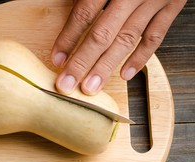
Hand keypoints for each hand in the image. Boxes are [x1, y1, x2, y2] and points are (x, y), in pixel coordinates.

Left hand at [51, 0, 186, 94]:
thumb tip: (67, 11)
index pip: (84, 14)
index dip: (68, 38)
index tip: (57, 60)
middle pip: (103, 34)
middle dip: (82, 62)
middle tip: (68, 84)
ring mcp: (154, 0)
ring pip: (126, 39)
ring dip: (106, 66)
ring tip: (91, 86)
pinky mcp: (171, 5)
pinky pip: (155, 36)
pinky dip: (140, 57)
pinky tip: (125, 74)